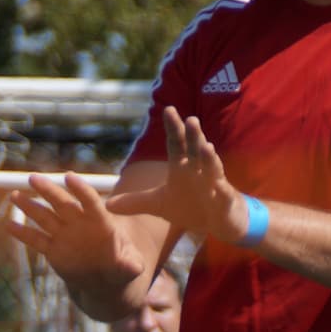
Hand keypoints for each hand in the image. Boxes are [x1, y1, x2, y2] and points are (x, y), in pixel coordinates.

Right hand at [10, 171, 148, 297]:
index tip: (69, 177)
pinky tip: (9, 226)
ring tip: (14, 196)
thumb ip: (130, 265)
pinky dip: (23, 234)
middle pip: (61, 203)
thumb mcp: (130, 268)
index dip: (80, 189)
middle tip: (34, 178)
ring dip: (30, 206)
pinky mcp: (53, 249)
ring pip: (44, 217)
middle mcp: (79, 224)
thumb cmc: (122, 268)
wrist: (106, 279)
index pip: (89, 200)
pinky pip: (36, 240)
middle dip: (48, 191)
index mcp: (99, 222)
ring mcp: (64, 235)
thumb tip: (135, 267)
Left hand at [109, 107, 250, 245]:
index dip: (173, 127)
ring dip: (209, 158)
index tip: (168, 109)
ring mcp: (213, 184)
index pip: (176, 143)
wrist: (216, 222)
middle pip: (195, 149)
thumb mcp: (158, 204)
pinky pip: (223, 193)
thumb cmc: (190, 206)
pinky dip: (222, 189)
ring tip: (207, 146)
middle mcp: (198, 170)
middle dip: (193, 135)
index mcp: (182, 167)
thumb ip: (135, 202)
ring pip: (212, 167)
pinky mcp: (223, 200)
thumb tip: (107, 205)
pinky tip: (219, 185)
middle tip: (190, 119)